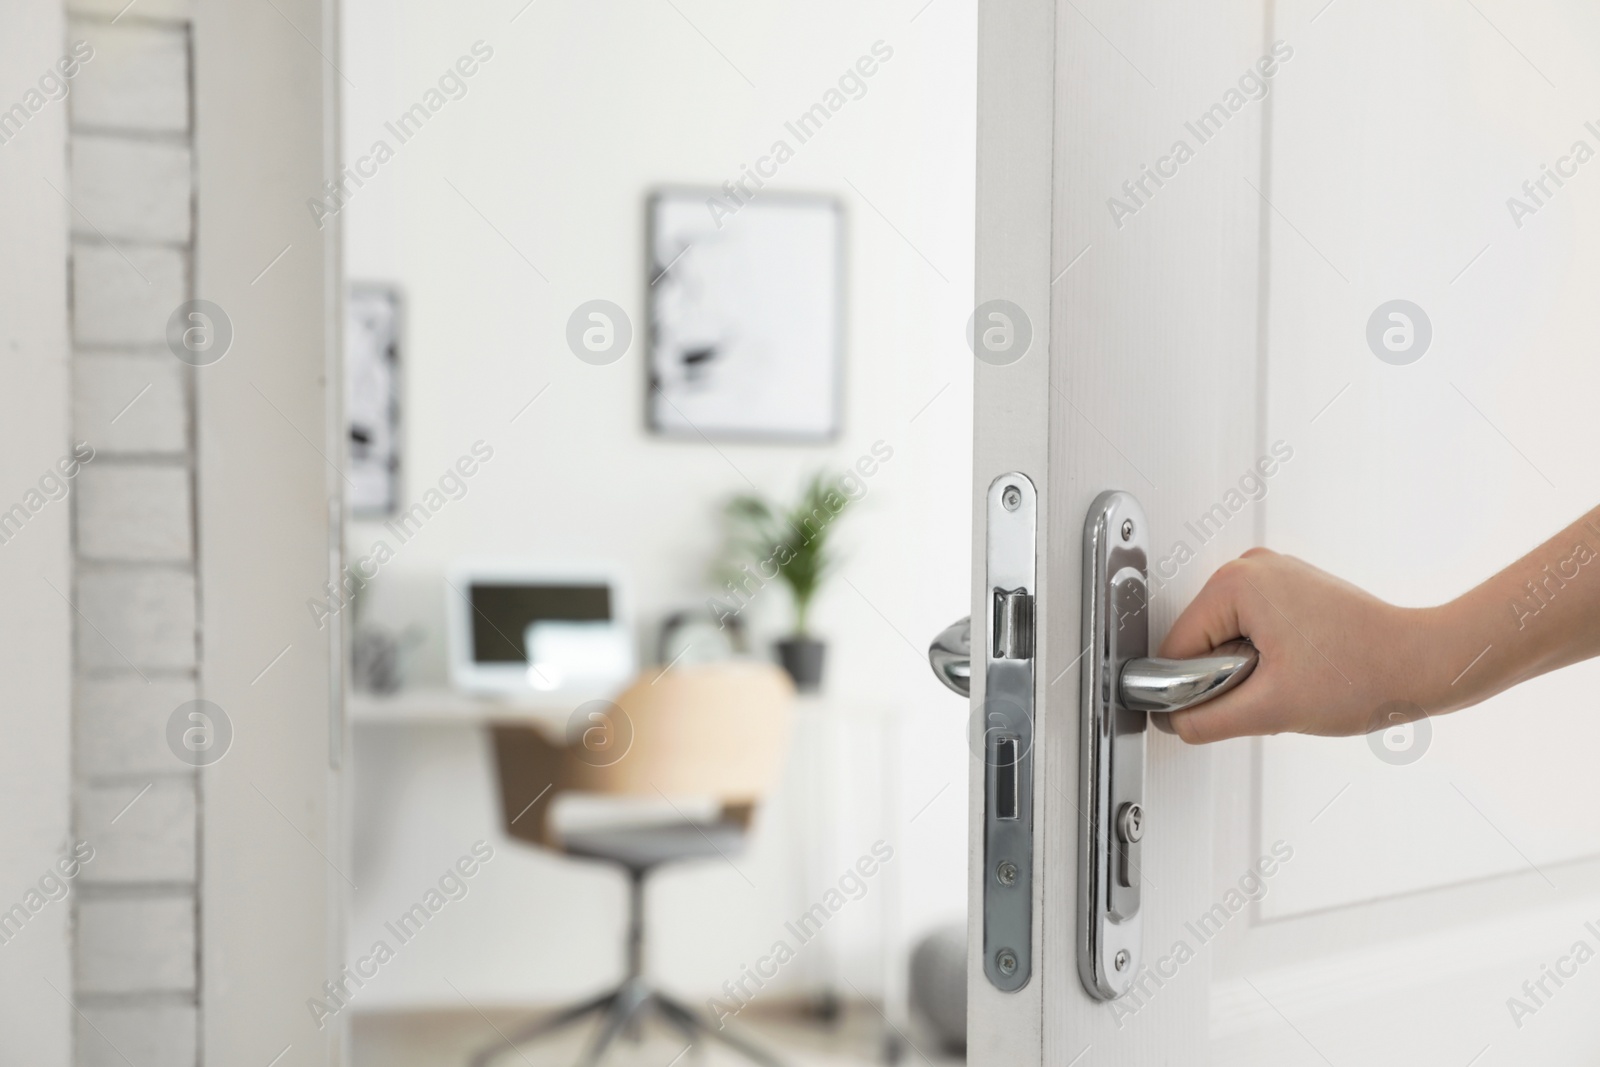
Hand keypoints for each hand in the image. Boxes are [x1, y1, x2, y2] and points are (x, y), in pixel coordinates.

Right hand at [1159, 549, 1440, 743]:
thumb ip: (1207, 720)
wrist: (1426, 663)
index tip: (1228, 705)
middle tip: (1272, 690)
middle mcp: (1251, 566)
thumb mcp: (1272, 709)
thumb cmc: (1367, 673)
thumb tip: (1174, 722)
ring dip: (1244, 669)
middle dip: (1223, 677)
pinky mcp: (1290, 588)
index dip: (1189, 690)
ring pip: (1224, 638)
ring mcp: (1273, 574)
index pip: (1177, 648)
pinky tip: (1298, 667)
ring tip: (1291, 678)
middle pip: (1199, 640)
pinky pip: (1250, 629)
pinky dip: (1263, 657)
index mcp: (1237, 582)